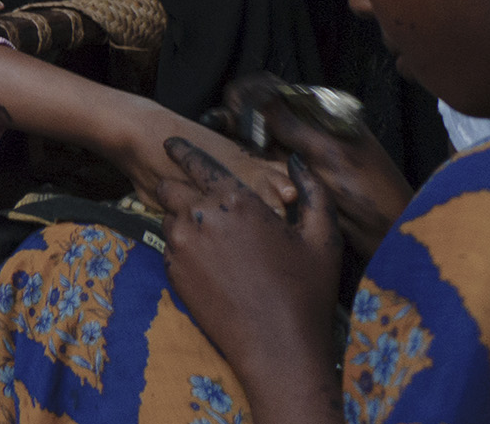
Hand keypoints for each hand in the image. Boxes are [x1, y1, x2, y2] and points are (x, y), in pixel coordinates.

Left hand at [156, 136, 346, 423]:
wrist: (277, 348)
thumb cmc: (306, 291)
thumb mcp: (323, 236)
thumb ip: (312, 190)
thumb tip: (296, 163)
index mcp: (237, 200)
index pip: (197, 162)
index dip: (181, 150)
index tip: (169, 143)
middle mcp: (201, 218)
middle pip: (171, 188)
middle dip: (175, 183)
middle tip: (184, 186)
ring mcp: (182, 248)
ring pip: (167, 218)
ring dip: (179, 215)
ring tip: (200, 226)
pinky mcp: (174, 276)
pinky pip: (168, 248)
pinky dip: (180, 244)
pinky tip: (203, 257)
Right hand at [223, 75, 413, 257]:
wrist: (386, 231)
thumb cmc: (369, 188)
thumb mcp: (329, 152)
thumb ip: (292, 125)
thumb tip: (256, 93)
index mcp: (322, 112)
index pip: (278, 90)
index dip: (251, 93)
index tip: (231, 105)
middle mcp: (309, 129)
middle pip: (264, 113)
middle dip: (240, 116)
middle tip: (216, 125)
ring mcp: (301, 155)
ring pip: (261, 140)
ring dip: (242, 140)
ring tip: (220, 144)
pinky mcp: (295, 181)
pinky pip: (266, 166)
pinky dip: (250, 164)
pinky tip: (238, 165)